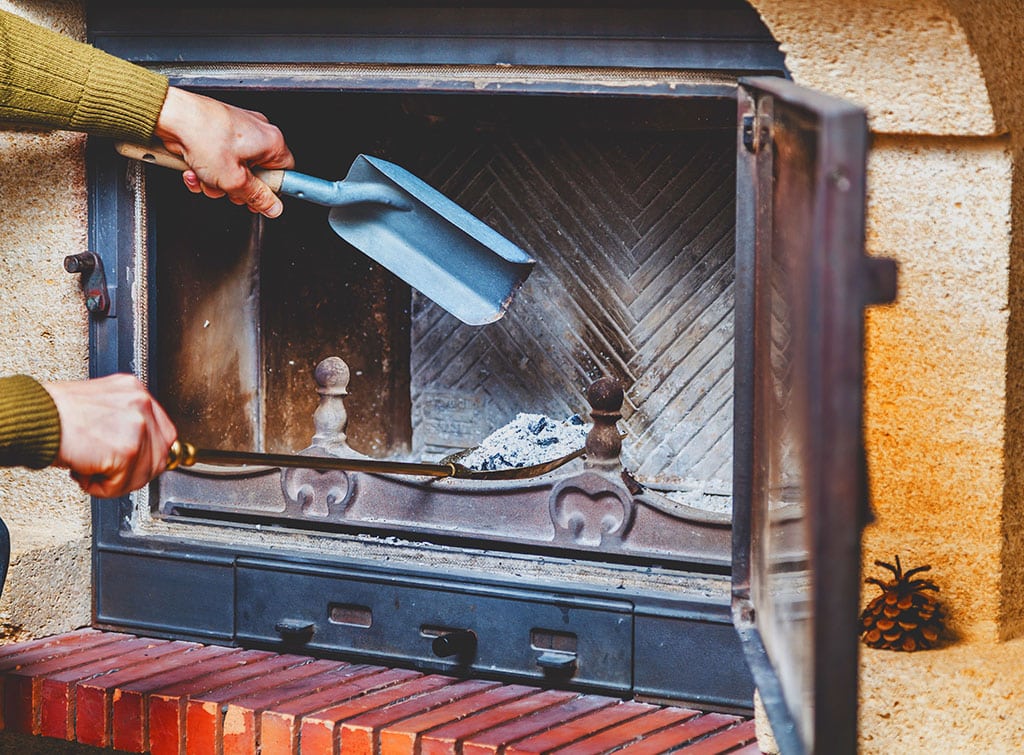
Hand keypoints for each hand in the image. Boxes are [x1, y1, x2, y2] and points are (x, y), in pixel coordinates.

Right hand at [42, 375, 177, 497]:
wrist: (35, 418)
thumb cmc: (55, 415)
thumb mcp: (101, 407)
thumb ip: (124, 421)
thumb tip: (141, 447)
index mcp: (134, 391)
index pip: (163, 432)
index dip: (149, 455)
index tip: (134, 465)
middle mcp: (141, 403)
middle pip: (161, 454)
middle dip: (135, 473)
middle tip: (110, 474)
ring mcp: (137, 425)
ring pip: (145, 473)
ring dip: (117, 483)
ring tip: (92, 473)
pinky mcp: (128, 449)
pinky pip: (124, 484)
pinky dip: (103, 489)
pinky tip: (86, 475)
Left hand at [153, 87, 294, 217]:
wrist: (171, 115)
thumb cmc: (202, 135)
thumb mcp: (234, 180)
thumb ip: (257, 197)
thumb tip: (273, 207)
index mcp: (271, 141)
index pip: (285, 175)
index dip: (271, 192)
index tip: (260, 201)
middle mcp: (257, 132)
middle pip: (256, 175)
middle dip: (236, 188)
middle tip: (225, 188)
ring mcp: (237, 130)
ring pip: (233, 170)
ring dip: (216, 181)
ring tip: (204, 177)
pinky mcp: (217, 131)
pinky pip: (218, 159)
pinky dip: (206, 168)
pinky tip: (195, 168)